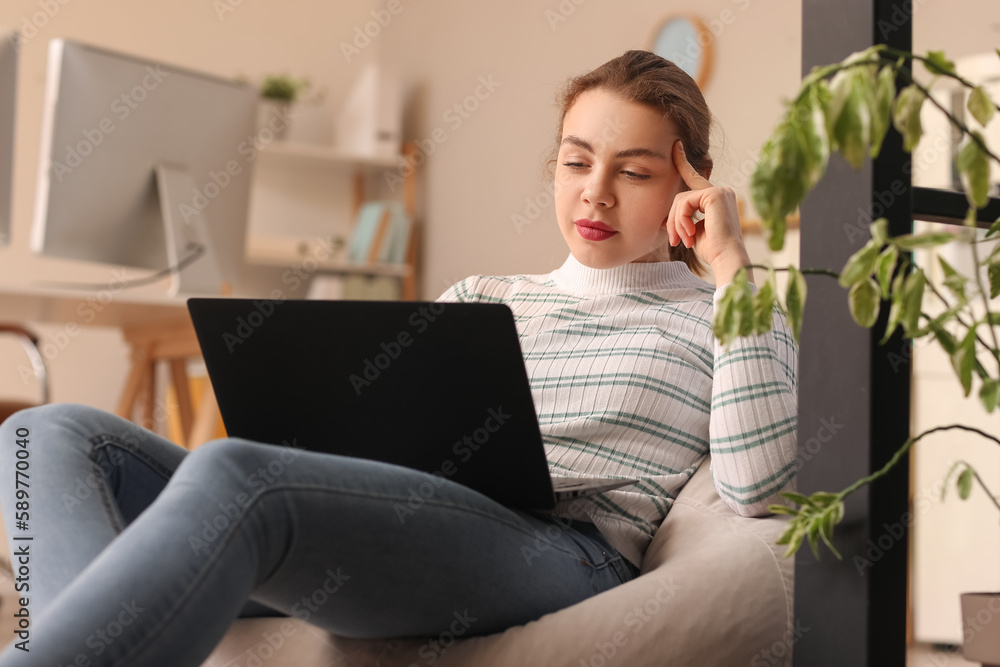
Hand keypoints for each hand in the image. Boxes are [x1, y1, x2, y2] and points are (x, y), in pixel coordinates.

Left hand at [665, 141, 752, 284]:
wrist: (727, 258)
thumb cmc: (713, 250)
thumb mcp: (694, 231)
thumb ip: (686, 219)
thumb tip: (668, 218)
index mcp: (717, 199)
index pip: (695, 179)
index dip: (683, 163)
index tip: (675, 147)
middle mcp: (721, 192)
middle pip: (682, 197)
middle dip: (674, 219)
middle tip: (673, 239)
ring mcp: (719, 191)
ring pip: (681, 200)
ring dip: (677, 223)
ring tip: (682, 240)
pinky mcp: (715, 195)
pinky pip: (686, 203)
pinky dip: (682, 220)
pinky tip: (689, 234)